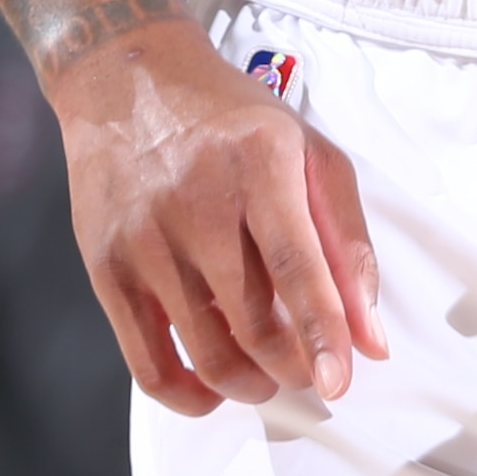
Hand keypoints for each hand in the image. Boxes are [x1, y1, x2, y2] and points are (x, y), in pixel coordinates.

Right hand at [51, 20, 387, 411]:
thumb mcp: (308, 152)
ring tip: (269, 376)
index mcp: (260, 162)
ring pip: (207, 352)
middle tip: (310, 372)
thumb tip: (371, 342)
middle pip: (254, 322)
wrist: (128, 79)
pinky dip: (188, 396)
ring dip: (251, 385)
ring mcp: (144, 239)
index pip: (296, 266)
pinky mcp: (106, 268)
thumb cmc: (233, 121)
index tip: (340, 382)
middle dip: (292, 368)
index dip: (322, 333)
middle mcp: (197, 201)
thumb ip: (348, 243)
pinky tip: (214, 390)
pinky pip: (147, 364)